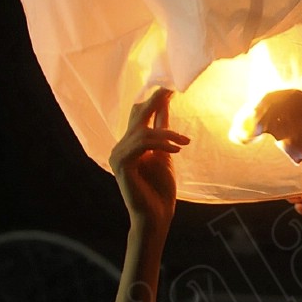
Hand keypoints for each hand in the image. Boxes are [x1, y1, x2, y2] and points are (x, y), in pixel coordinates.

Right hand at [109, 88, 189, 232]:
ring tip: (184, 142)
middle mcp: (120, 147)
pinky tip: (177, 149)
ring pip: (143, 131)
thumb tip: (165, 106)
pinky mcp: (121, 164)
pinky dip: (161, 143)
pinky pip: (142, 144)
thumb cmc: (160, 189)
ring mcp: (118, 155)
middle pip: (136, 115)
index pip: (139, 115)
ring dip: (167, 134)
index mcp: (129, 144)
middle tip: (172, 88)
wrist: (156, 215)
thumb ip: (162, 130)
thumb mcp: (165, 152)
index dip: (152, 99)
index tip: (170, 86)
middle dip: (155, 101)